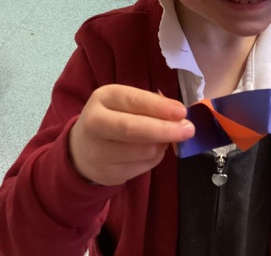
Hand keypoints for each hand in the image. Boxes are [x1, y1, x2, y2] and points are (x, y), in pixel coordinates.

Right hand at [69, 85, 194, 185]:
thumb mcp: (125, 103)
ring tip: (168, 138)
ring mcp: (98, 151)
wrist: (82, 149)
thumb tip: (179, 115)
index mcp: (103, 97)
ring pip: (142, 151)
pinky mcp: (107, 173)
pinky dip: (155, 158)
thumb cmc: (113, 118)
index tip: (182, 112)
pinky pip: (143, 167)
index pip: (133, 101)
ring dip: (162, 145)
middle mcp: (95, 123)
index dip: (159, 107)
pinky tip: (153, 150)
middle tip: (189, 130)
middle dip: (165, 130)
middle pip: (133, 129)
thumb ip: (150, 105)